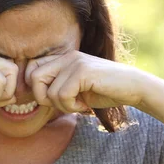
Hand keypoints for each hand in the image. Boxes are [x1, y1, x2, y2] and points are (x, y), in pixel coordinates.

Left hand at [24, 51, 145, 112]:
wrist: (133, 89)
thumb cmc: (103, 91)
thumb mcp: (74, 89)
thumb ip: (54, 87)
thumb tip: (29, 95)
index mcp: (63, 58)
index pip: (31, 69)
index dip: (35, 88)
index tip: (51, 100)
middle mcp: (67, 56)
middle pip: (33, 78)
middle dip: (43, 98)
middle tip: (62, 104)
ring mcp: (75, 62)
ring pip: (49, 90)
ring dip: (61, 105)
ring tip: (78, 104)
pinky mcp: (83, 71)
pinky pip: (62, 95)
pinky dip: (71, 106)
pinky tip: (84, 105)